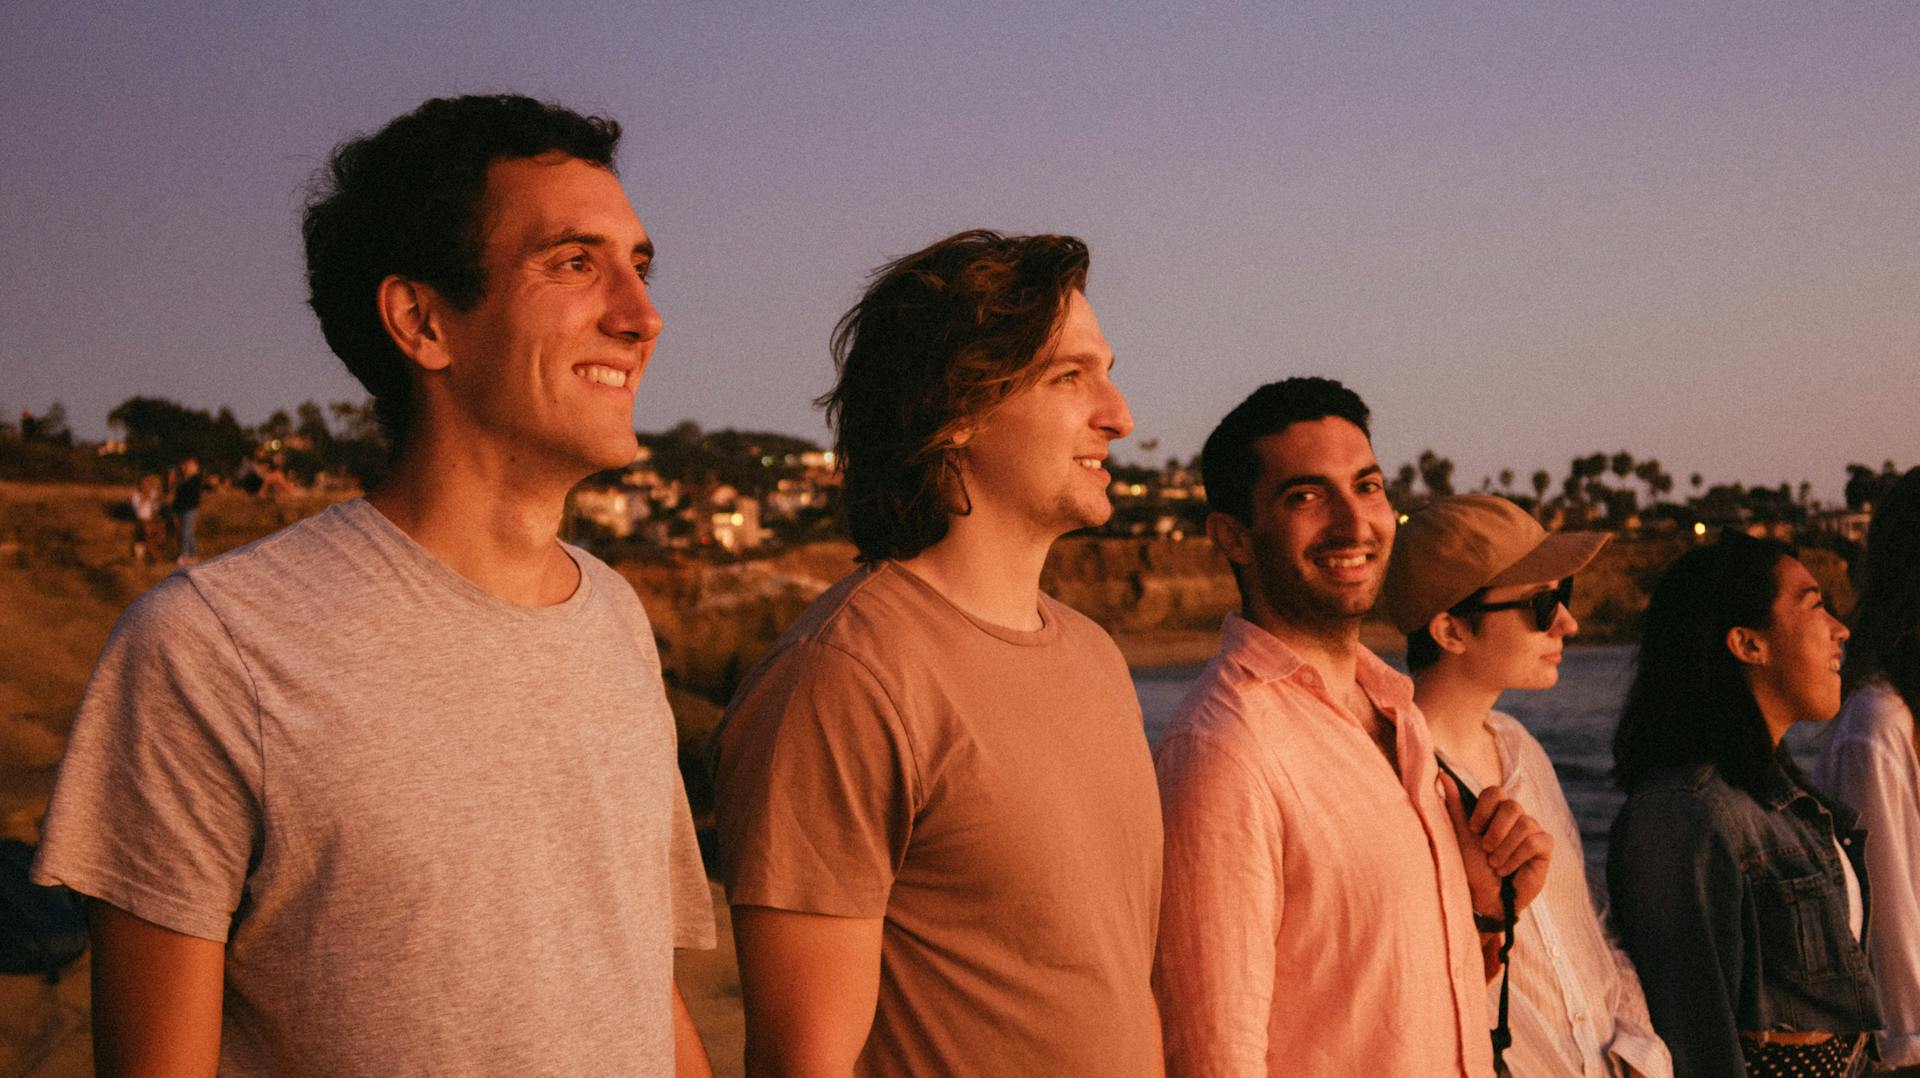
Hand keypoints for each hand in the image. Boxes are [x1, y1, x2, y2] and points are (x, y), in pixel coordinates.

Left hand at [1441, 780, 1551, 921]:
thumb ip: (1454, 805)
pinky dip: (1516, 858)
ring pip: (1525, 824)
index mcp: (1494, 811)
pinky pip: (1535, 842)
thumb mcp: (1461, 835)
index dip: (1484, 809)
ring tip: (1495, 864)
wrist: (1485, 899)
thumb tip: (1442, 774)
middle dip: (1495, 832)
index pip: (1495, 791)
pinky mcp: (1544, 847)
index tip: (1473, 829)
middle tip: (1486, 851)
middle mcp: (1515, 817)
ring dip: (1504, 850)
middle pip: (1512, 806)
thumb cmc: (1472, 868)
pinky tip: (1508, 870)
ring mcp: (1532, 830)